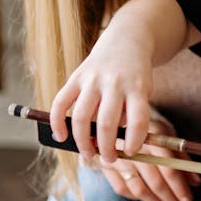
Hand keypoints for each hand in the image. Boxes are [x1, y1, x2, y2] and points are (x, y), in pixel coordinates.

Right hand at [49, 24, 155, 164]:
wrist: (127, 42)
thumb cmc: (135, 76)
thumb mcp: (143, 92)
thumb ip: (129, 114)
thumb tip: (107, 144)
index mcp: (137, 88)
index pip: (138, 120)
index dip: (134, 141)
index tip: (130, 152)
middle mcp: (114, 83)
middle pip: (107, 123)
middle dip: (106, 148)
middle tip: (108, 159)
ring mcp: (93, 79)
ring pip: (82, 117)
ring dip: (83, 141)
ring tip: (88, 153)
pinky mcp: (76, 77)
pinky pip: (61, 102)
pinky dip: (57, 122)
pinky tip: (60, 136)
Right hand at [99, 116, 200, 200]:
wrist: (115, 118)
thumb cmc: (148, 128)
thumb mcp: (167, 135)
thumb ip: (182, 158)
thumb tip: (196, 182)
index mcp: (153, 137)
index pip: (169, 169)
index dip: (180, 188)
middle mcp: (133, 148)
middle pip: (155, 182)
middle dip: (171, 198)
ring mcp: (117, 158)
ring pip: (139, 190)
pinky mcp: (105, 165)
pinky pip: (123, 189)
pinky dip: (138, 197)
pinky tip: (149, 198)